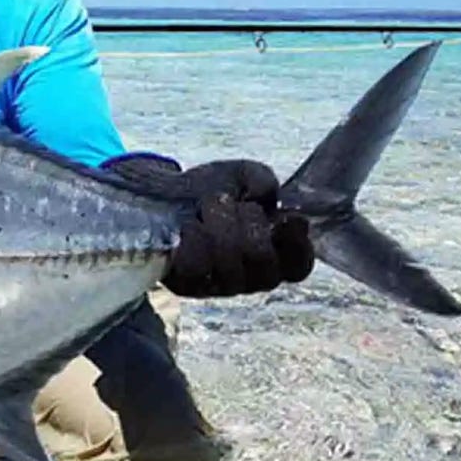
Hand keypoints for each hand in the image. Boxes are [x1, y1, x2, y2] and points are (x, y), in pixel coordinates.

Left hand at [103, 154, 314, 296]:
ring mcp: (219, 285)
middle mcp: (250, 277)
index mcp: (273, 254)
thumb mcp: (242, 175)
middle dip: (248, 222)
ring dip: (220, 227)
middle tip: (233, 204)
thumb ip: (263, 180)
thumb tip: (264, 197)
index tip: (287, 217)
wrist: (161, 193)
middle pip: (262, 261)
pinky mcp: (187, 286)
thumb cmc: (210, 188)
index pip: (299, 266)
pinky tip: (189, 225)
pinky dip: (194, 239)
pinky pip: (197, 268)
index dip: (297, 244)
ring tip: (206, 210)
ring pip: (230, 265)